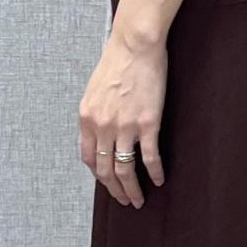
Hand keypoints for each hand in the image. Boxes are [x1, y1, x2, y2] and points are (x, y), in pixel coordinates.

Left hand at [79, 25, 166, 206]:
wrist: (135, 45)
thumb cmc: (117, 61)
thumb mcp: (95, 90)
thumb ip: (95, 113)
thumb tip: (99, 132)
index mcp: (87, 118)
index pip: (88, 158)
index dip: (98, 175)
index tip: (107, 182)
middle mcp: (102, 126)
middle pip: (105, 170)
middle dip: (115, 190)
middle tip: (124, 200)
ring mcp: (124, 127)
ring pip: (125, 169)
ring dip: (132, 189)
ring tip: (139, 199)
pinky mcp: (147, 124)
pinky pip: (149, 157)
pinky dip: (155, 173)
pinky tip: (160, 180)